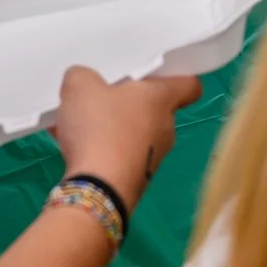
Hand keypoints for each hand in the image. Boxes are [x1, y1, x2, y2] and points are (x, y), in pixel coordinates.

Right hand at [51, 65, 200, 209]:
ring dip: (115, 130)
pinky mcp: (138, 181)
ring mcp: (154, 159)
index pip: (188, 86)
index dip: (175, 77)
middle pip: (156, 110)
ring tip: (82, 126)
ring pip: (137, 136)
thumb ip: (82, 76)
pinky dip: (104, 153)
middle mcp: (165, 129)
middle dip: (132, 105)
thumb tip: (85, 82)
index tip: (155, 76)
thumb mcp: (80, 87)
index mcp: (161, 99)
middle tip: (105, 98)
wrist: (98, 190)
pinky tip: (77, 151)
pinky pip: (122, 158)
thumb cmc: (99, 128)